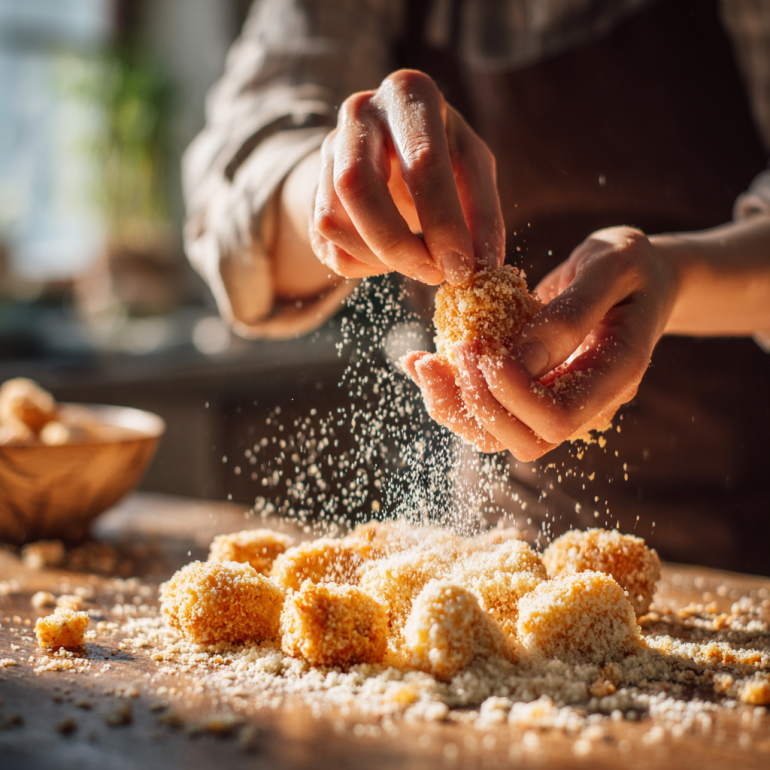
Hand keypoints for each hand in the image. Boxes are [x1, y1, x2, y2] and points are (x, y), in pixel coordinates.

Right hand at [309, 69, 504, 285]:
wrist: (389, 149)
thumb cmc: (442, 157)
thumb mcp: (471, 169)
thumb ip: (481, 215)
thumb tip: (484, 268)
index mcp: (409, 94)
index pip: (423, 161)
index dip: (443, 221)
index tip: (462, 267)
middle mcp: (359, 112)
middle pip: (358, 186)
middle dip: (398, 244)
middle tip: (433, 275)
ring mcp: (327, 150)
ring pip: (332, 221)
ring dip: (378, 258)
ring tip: (415, 262)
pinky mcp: (312, 190)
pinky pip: (325, 243)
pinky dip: (361, 263)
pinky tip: (387, 256)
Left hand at [404, 227, 678, 459]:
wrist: (640, 281)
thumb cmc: (630, 265)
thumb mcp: (610, 266)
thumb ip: (569, 313)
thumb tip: (516, 361)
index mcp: (615, 376)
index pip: (557, 418)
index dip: (513, 394)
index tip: (482, 349)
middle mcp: (588, 406)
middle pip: (523, 440)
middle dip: (474, 404)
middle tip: (445, 351)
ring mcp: (558, 406)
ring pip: (497, 436)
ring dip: (452, 406)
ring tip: (419, 362)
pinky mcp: (532, 397)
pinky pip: (488, 412)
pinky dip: (451, 393)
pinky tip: (422, 360)